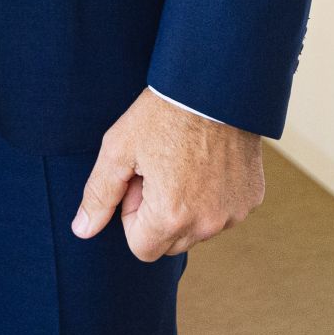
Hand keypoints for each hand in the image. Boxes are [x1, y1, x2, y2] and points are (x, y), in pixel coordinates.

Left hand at [73, 89, 264, 261]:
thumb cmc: (161, 114)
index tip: (137, 181)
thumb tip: (82, 230)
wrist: (212, 87)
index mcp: (172, 216)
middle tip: (156, 170)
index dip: (132, 216)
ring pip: (197, 229)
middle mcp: (208, 224)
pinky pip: (223, 212)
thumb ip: (99, 194)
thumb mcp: (119, 148)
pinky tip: (205, 161)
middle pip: (170, 243)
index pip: (141, 248)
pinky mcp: (251, 199)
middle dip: (157, 215)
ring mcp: (234, 213)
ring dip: (185, 208)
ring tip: (181, 162)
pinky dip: (211, 197)